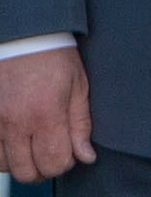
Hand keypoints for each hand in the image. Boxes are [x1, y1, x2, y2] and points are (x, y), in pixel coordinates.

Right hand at [0, 47, 95, 182]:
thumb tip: (86, 156)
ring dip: (21, 163)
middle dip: (44, 169)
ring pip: (5, 167)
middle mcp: (16, 122)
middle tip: (52, 152)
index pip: (55, 162)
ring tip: (34, 145)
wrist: (23, 36)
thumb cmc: (54, 58)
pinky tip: (16, 141)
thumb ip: (81, 125)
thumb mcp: (79, 86)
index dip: (66, 163)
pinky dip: (3, 154)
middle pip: (27, 172)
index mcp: (46, 113)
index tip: (70, 152)